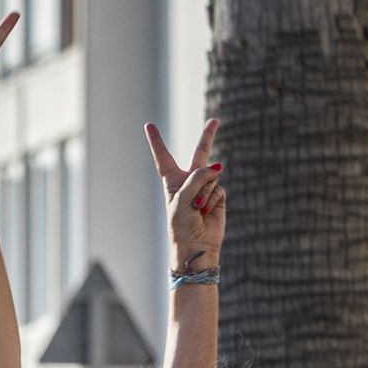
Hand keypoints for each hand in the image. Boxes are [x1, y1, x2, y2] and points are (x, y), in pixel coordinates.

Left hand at [149, 118, 222, 271]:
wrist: (195, 246)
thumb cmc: (181, 225)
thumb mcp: (182, 199)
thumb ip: (198, 177)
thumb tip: (219, 166)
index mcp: (172, 182)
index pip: (163, 157)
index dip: (156, 141)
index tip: (148, 125)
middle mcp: (189, 182)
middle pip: (199, 154)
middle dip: (208, 137)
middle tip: (215, 121)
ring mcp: (205, 187)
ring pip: (211, 175)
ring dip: (204, 192)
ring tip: (196, 209)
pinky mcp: (218, 195)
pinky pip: (218, 187)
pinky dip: (212, 199)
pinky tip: (206, 212)